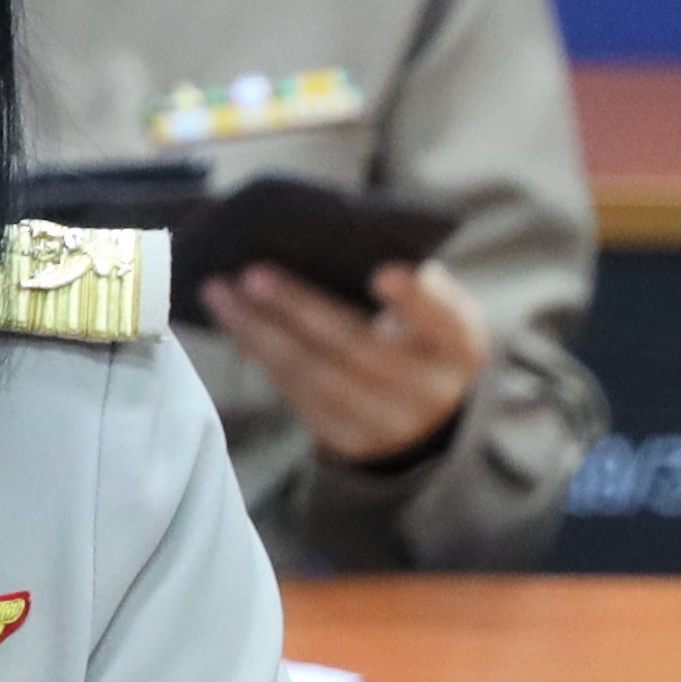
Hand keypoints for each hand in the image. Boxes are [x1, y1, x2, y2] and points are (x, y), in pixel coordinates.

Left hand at [208, 257, 486, 467]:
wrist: (423, 412)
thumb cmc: (418, 335)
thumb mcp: (430, 310)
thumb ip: (402, 282)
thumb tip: (335, 242)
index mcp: (459, 345)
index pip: (443, 321)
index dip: (415, 300)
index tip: (384, 271)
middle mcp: (430, 389)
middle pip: (362, 350)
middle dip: (303, 310)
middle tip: (254, 273)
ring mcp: (388, 421)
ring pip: (316, 376)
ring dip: (259, 332)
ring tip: (220, 290)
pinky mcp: (347, 439)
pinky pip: (295, 392)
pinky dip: (259, 351)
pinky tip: (232, 319)